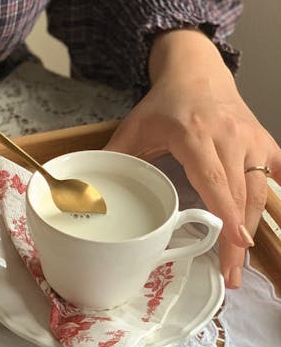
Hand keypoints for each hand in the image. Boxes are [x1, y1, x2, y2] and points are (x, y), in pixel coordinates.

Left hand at [105, 30, 280, 287]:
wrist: (197, 70)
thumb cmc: (165, 102)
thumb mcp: (135, 126)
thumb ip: (114, 157)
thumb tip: (85, 192)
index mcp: (194, 134)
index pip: (214, 178)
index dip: (225, 211)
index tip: (236, 243)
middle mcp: (229, 136)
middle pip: (239, 193)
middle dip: (237, 238)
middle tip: (230, 276)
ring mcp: (252, 139)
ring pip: (259, 190)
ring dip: (252, 228)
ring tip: (240, 263)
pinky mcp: (265, 142)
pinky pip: (276, 175)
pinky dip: (275, 200)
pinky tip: (266, 228)